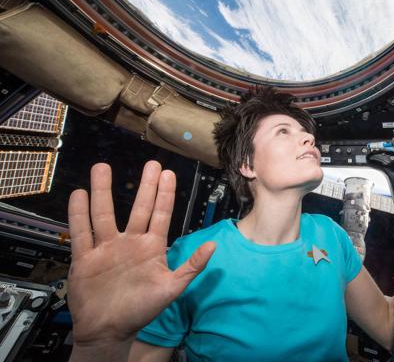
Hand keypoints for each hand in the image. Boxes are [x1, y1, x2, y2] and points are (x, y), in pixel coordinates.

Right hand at [67, 161, 215, 345]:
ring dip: (103, 192)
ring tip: (102, 168)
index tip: (168, 173)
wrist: (109, 331)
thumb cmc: (142, 311)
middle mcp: (130, 243)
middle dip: (145, 186)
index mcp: (151, 248)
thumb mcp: (172, 289)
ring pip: (104, 214)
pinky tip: (79, 195)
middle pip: (137, 208)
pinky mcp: (85, 258)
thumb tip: (214, 246)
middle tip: (151, 163)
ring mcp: (107, 248)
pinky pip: (81, 232)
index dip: (164, 194)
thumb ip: (192, 267)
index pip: (160, 214)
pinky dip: (78, 215)